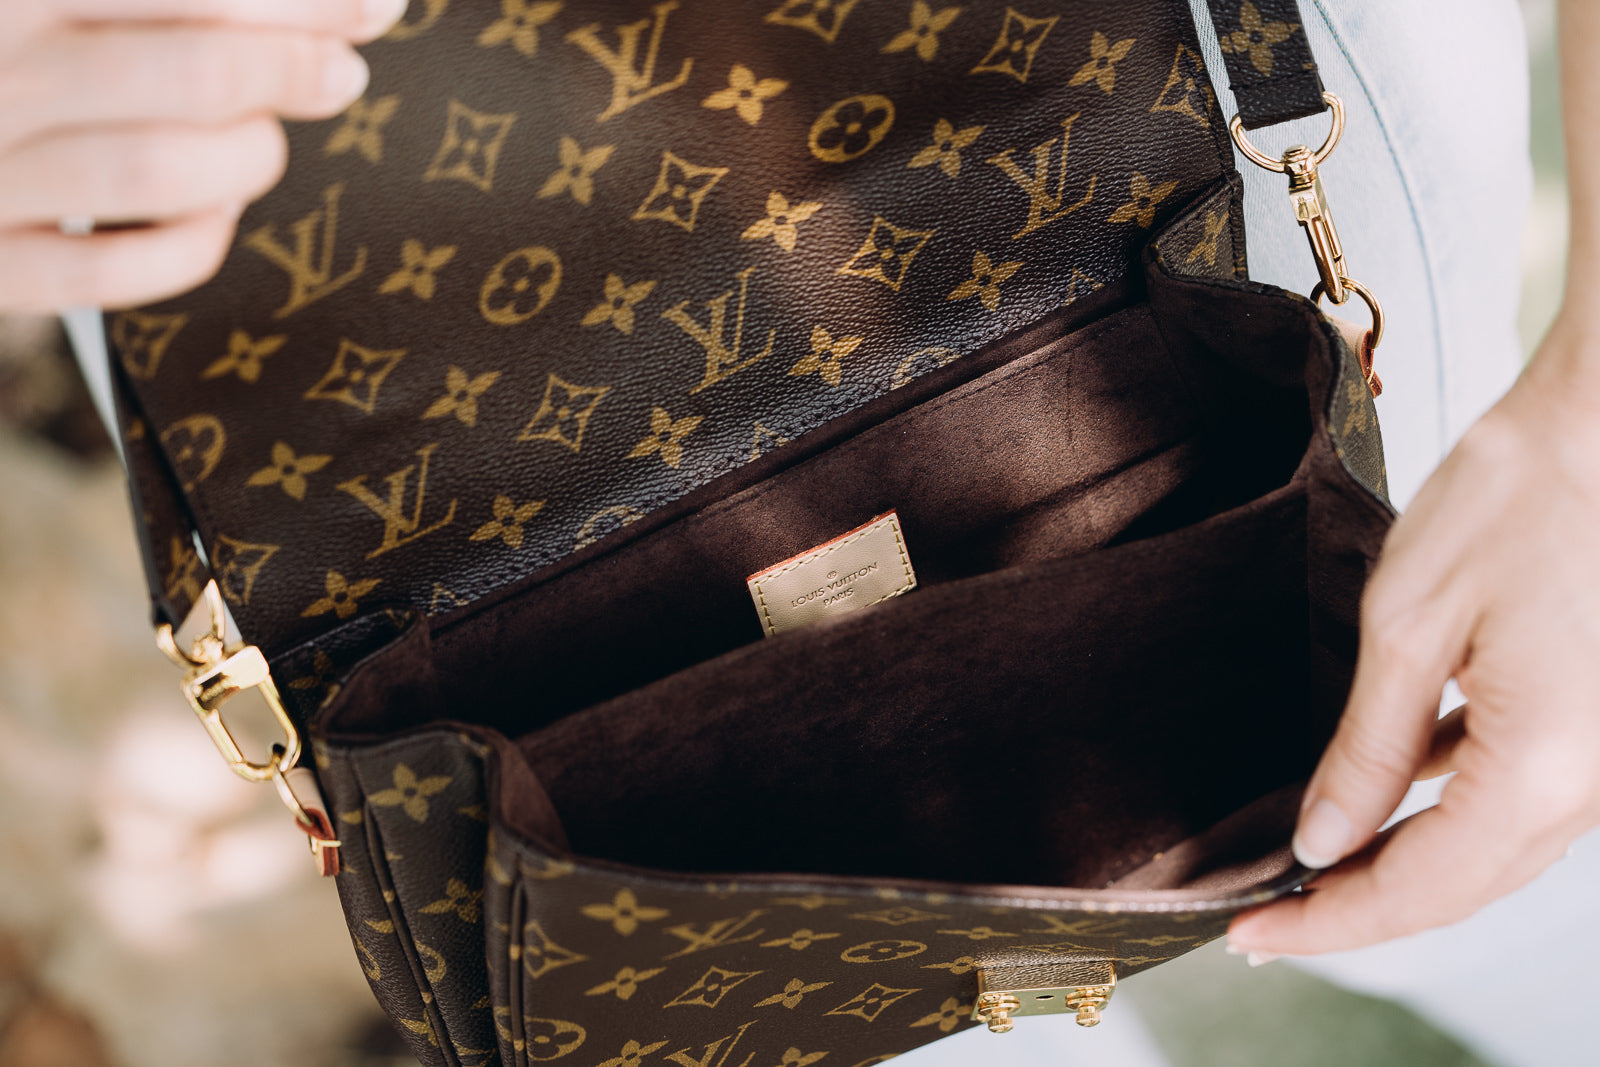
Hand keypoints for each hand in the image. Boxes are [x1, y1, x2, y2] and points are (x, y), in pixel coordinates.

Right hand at [0, 0, 406, 311]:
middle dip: (291, 75)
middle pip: (193, 75)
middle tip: (340, 76)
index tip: (373, 7)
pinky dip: (193, 242)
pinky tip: (210, 207)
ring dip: (249, 158)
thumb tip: (318, 1)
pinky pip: (114, 274)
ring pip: (165, 175)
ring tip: (261, 139)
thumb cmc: (0, 35)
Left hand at [1227, 312, 1599, 956]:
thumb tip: (1324, 840)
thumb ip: (1367, 750)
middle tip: (1264, 916)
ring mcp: (1596, 759)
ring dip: (1396, 867)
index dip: (1327, 924)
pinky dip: (1438, 814)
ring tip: (1306, 870)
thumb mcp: (1409, 624)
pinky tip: (1379, 797)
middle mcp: (1586, 785)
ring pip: (1483, 851)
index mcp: (1540, 771)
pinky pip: (1508, 796)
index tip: (1249, 936)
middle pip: (1456, 886)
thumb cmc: (1522, 495)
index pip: (1417, 890)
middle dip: (1355, 909)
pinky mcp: (1588, 722)